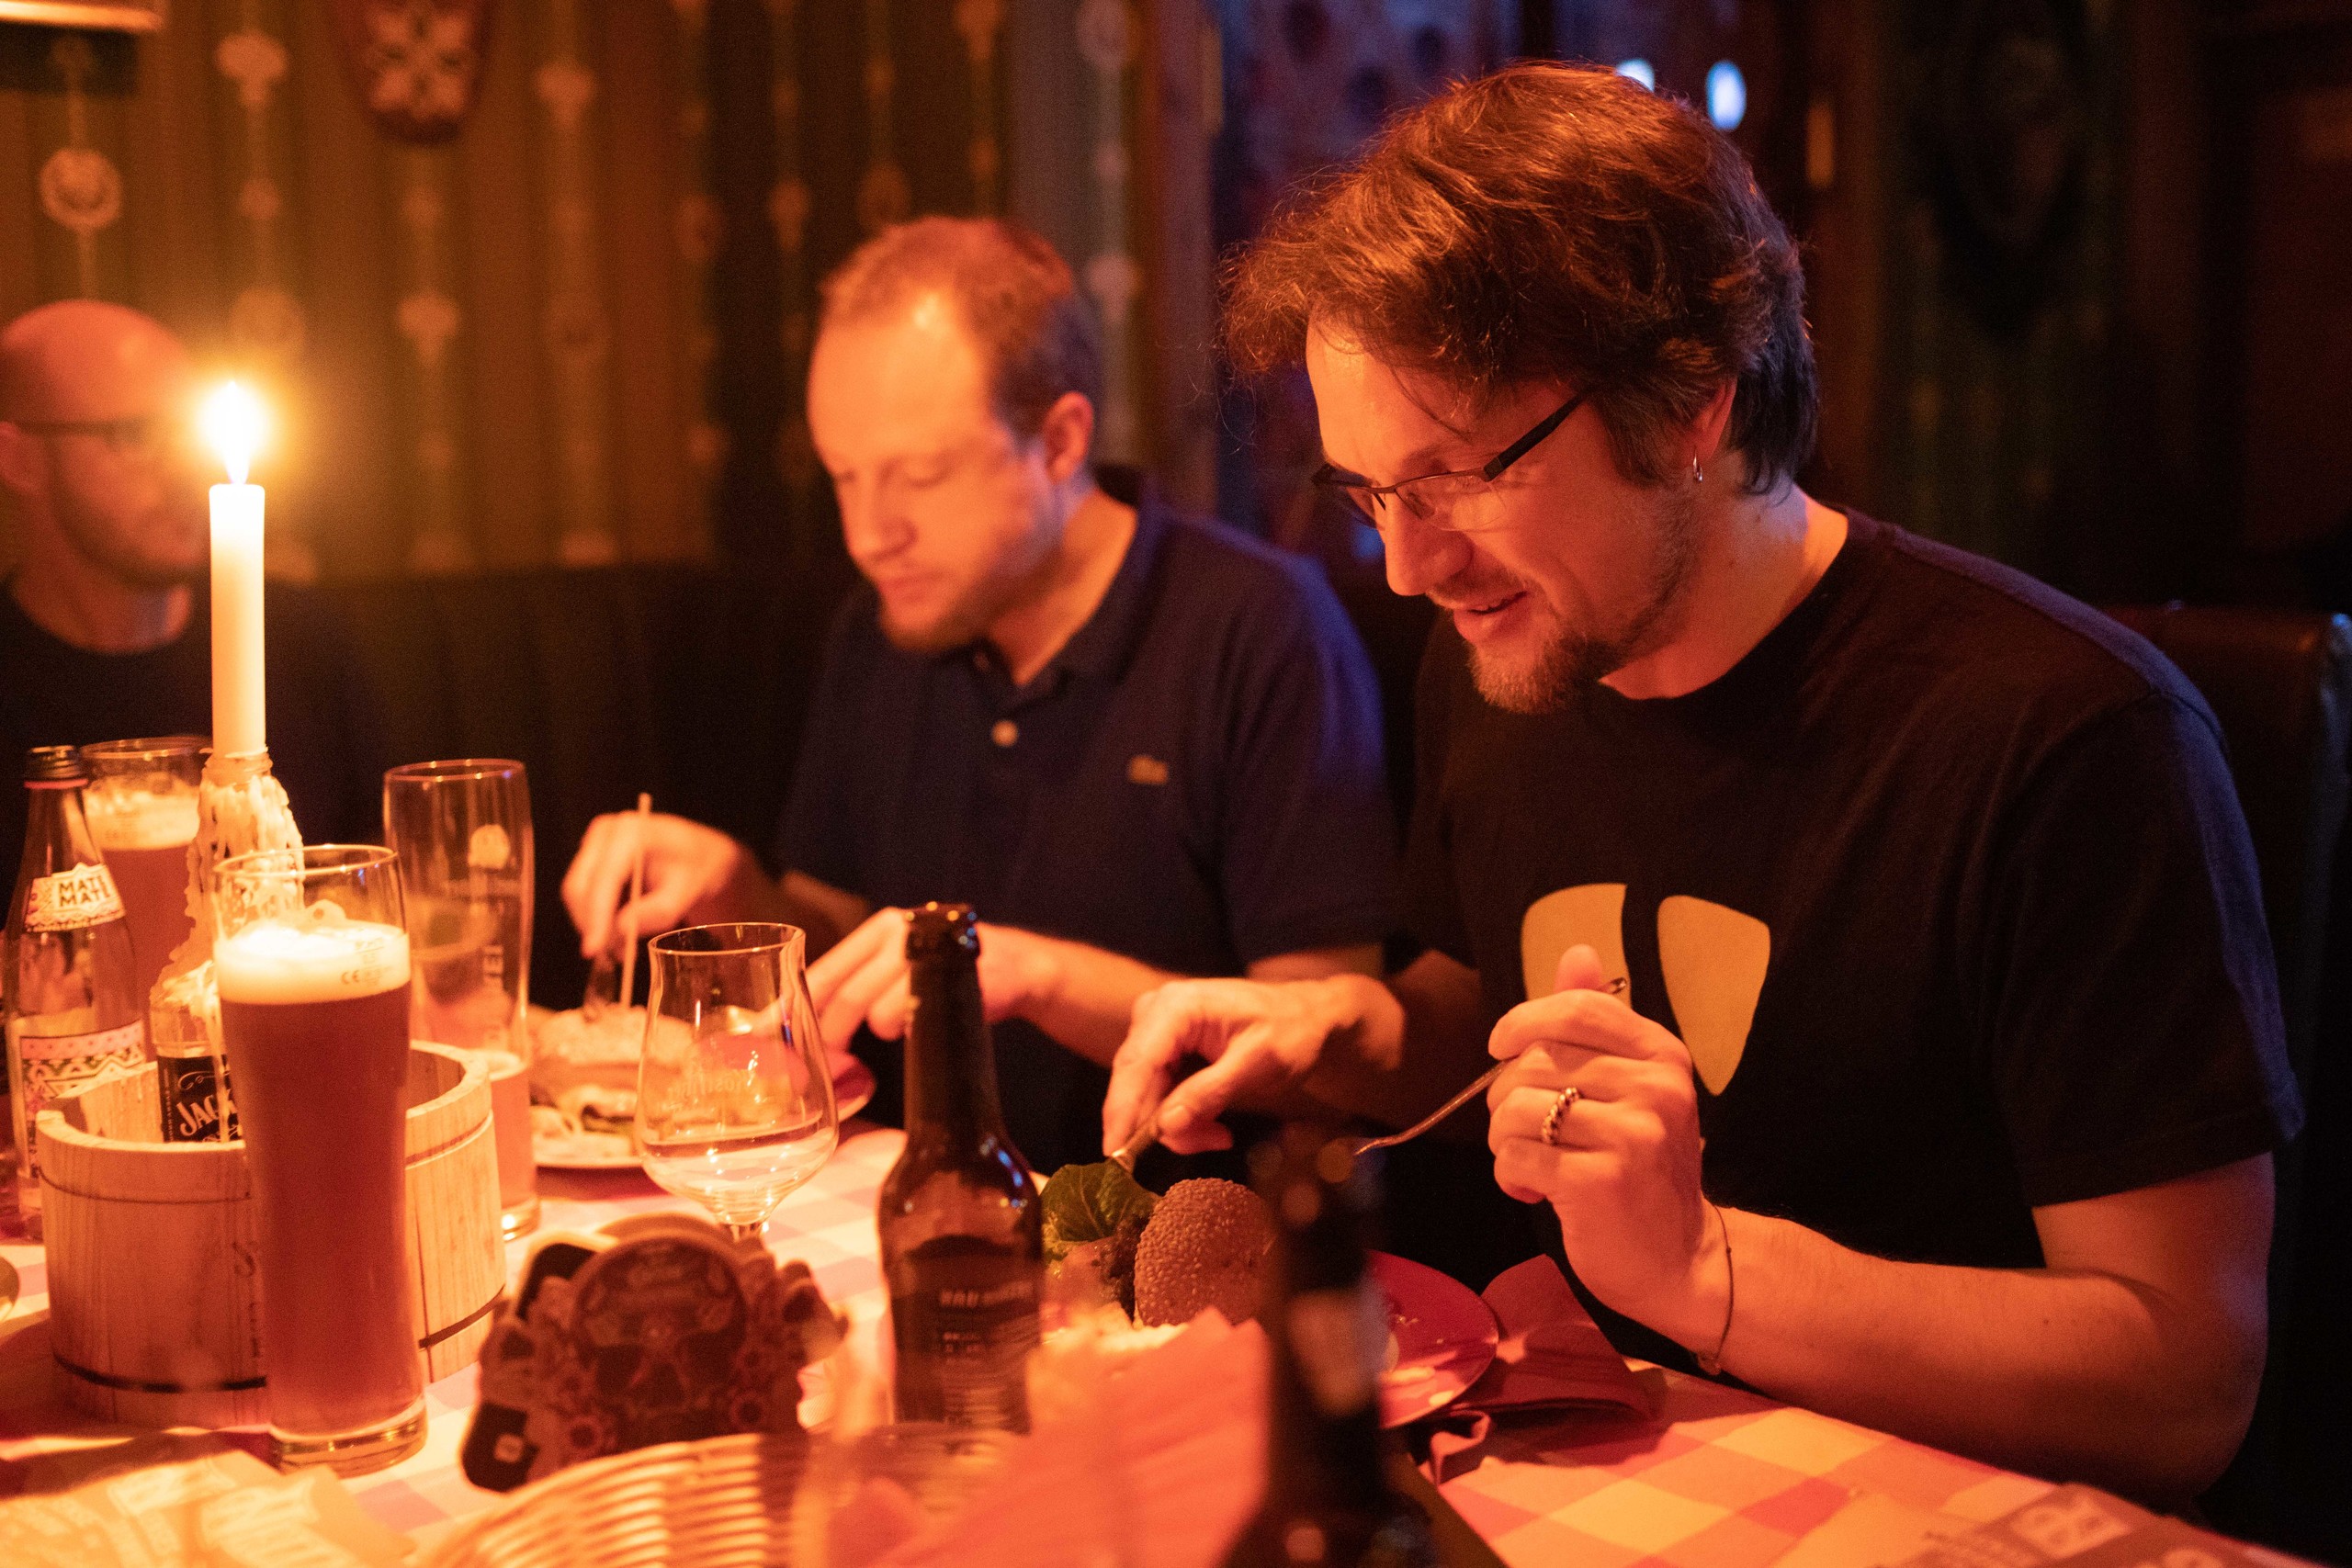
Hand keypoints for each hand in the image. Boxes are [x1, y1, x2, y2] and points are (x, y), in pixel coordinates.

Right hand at [561, 812, 755, 957]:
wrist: (701, 853)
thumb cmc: (699, 868)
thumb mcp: (687, 892)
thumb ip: (657, 911)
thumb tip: (620, 929)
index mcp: (632, 833)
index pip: (604, 879)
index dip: (596, 917)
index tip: (594, 949)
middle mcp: (607, 831)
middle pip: (579, 886)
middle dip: (591, 924)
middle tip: (609, 956)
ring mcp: (596, 841)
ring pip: (576, 892)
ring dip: (592, 923)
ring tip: (619, 948)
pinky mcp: (592, 855)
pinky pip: (583, 892)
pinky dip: (596, 915)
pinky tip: (617, 932)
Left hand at [804, 909, 1057, 1058]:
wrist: (1017, 968)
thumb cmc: (946, 979)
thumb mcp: (898, 973)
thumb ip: (857, 991)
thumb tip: (803, 1030)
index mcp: (878, 932)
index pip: (822, 972)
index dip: (789, 1006)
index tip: (763, 1036)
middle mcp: (898, 932)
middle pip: (843, 992)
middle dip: (824, 1033)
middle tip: (817, 1063)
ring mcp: (925, 949)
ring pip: (872, 1006)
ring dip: (872, 1031)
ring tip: (883, 1036)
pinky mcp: (951, 971)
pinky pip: (907, 1012)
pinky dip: (903, 1028)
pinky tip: (916, 1024)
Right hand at [1104, 978, 1348, 1155]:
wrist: (1304, 1014)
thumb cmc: (1288, 1032)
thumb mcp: (1255, 1065)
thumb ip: (1208, 1093)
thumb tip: (1164, 1127)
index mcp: (1175, 1007)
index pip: (1136, 1064)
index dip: (1122, 1111)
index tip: (1114, 1154)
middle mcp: (1155, 1012)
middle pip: (1136, 1082)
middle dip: (1164, 1124)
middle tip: (1208, 1144)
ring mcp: (1156, 1028)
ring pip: (1146, 1093)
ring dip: (1178, 1123)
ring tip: (1219, 1134)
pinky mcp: (1163, 1046)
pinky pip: (1158, 1090)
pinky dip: (1182, 1114)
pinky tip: (1213, 1124)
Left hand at [1485, 945, 1720, 1343]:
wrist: (1682, 1259)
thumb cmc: (1643, 1169)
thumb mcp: (1632, 1088)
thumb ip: (1598, 1024)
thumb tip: (1578, 952)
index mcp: (1661, 1056)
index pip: (1576, 1008)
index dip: (1524, 1020)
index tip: (1500, 1046)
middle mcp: (1655, 1088)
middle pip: (1533, 1062)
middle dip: (1507, 1098)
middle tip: (1528, 1133)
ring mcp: (1632, 1135)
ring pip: (1515, 1108)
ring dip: (1505, 1141)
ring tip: (1532, 1163)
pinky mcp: (1601, 1182)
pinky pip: (1514, 1156)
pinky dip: (1509, 1176)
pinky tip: (1534, 1190)